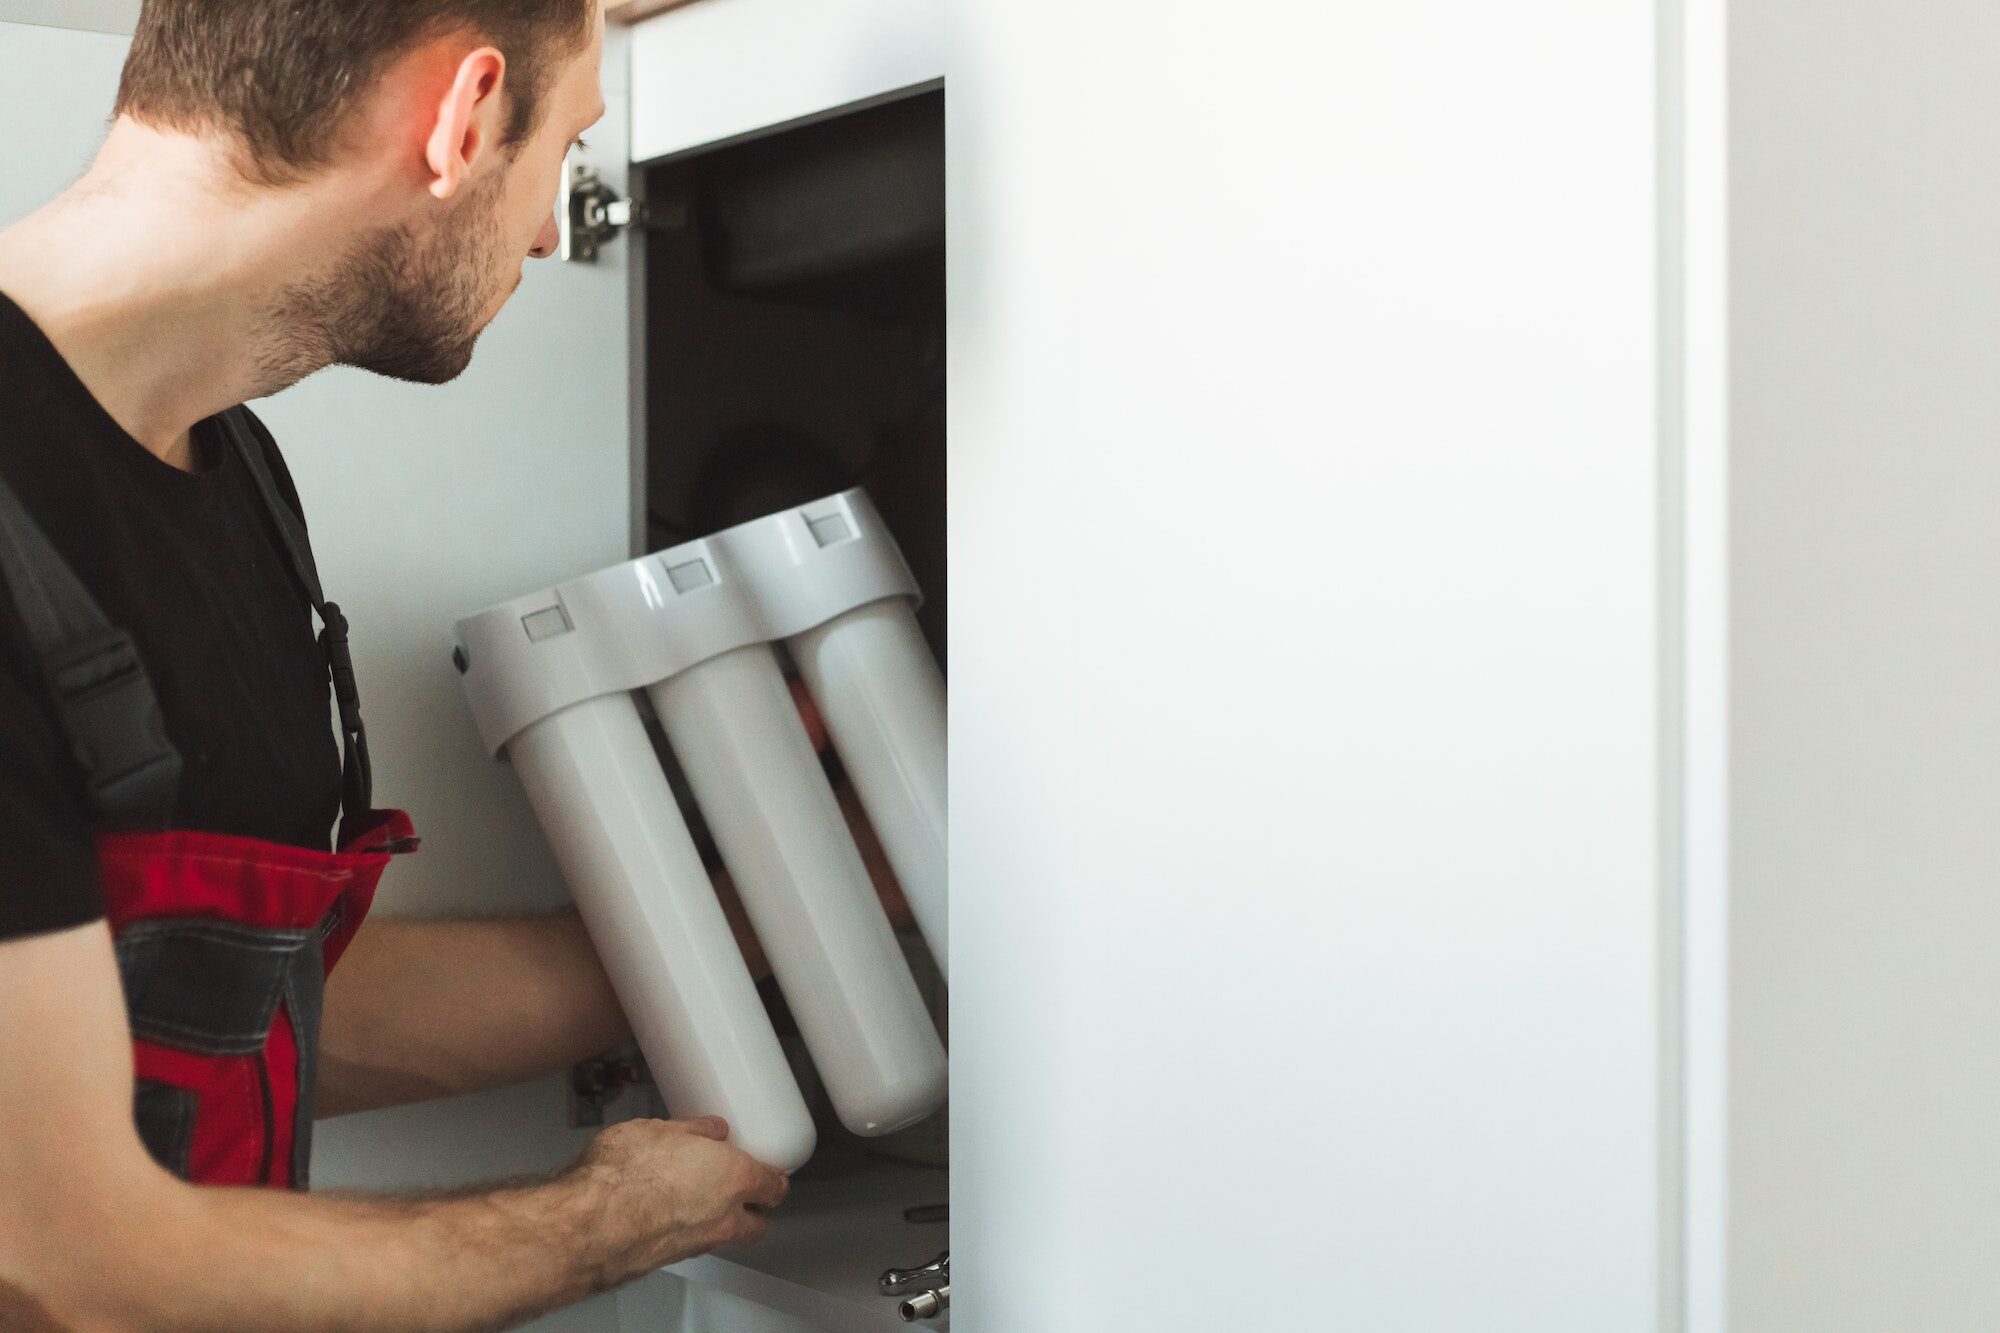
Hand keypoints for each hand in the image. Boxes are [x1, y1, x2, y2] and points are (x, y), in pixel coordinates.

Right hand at [564, 1115, 788, 1281]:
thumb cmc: (625, 1171)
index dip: (773, 1179)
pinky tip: (663, 1215)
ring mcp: (697, 1245)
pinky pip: (690, 1246)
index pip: (774, 1187)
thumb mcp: (658, 1130)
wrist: (588, 1225)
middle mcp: (723, 1217)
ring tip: (694, 1199)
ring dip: (718, 1222)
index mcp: (734, 1178)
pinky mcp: (669, 1262)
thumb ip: (693, 1130)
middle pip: (757, 1224)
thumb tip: (712, 1130)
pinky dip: (685, 1232)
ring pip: (724, 1237)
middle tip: (737, 1191)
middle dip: (753, 1211)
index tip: (767, 1170)